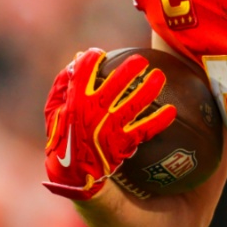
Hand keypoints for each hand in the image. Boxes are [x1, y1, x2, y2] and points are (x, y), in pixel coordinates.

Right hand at [42, 48, 176, 199]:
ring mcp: (110, 127)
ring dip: (149, 89)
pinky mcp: (122, 143)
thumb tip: (76, 60)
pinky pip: (144, 129)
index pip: (85, 71)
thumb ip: (63, 84)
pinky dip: (159, 121)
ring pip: (134, 104)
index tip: (98, 53)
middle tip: (142, 60)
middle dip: (130, 69)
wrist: (71, 173)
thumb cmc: (62, 137)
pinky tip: (172, 111)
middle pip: (115, 84)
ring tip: (160, 76)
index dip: (92, 58)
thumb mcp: (53, 110)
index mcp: (76, 100)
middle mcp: (95, 111)